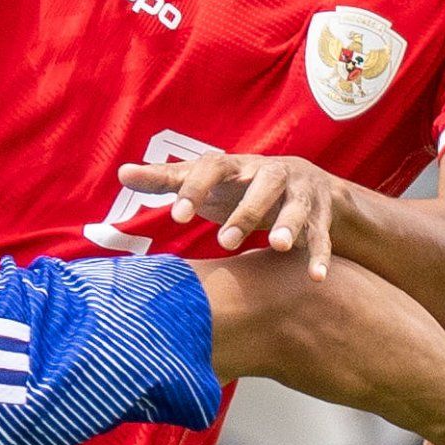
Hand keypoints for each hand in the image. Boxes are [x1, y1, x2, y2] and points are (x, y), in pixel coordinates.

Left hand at [118, 148, 346, 265]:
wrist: (306, 183)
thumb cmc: (241, 186)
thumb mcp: (207, 182)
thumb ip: (167, 179)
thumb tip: (122, 173)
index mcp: (237, 166)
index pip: (214, 168)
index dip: (195, 189)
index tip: (177, 217)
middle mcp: (271, 174)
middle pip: (263, 184)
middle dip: (246, 210)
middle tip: (225, 240)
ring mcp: (299, 193)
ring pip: (297, 206)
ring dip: (289, 224)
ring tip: (279, 246)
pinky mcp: (320, 216)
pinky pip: (321, 236)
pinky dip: (319, 255)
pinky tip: (315, 278)